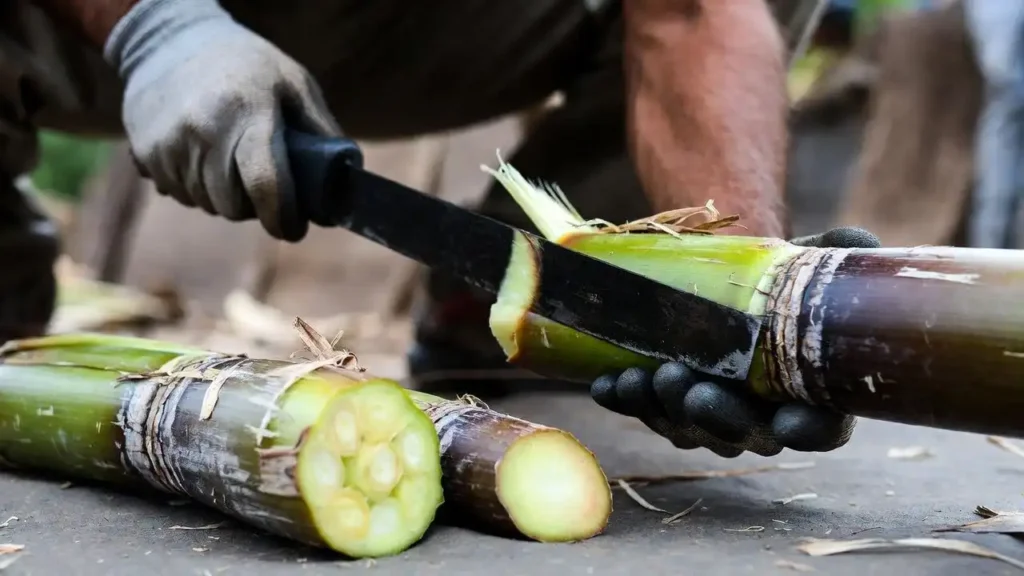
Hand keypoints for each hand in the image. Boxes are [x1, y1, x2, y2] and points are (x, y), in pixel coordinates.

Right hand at [104, 0, 340, 241]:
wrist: (168, 41)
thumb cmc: (247, 65)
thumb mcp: (294, 84)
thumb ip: (322, 132)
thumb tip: (345, 185)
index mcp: (247, 113)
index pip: (266, 185)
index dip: (284, 218)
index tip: (295, 229)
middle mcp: (203, 131)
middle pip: (234, 205)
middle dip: (255, 207)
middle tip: (265, 186)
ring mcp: (168, 144)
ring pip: (206, 204)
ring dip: (225, 198)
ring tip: (232, 163)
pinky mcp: (143, 153)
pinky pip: (178, 193)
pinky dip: (196, 187)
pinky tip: (203, 157)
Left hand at [590, 226, 880, 456]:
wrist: (737, 275)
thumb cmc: (787, 277)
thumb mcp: (818, 262)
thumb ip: (844, 254)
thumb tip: (855, 240)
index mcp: (814, 394)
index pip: (822, 427)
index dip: (810, 430)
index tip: (791, 422)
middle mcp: (764, 417)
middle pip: (745, 434)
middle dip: (716, 416)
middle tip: (694, 391)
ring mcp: (712, 415)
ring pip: (687, 427)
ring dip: (662, 408)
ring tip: (644, 379)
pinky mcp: (667, 403)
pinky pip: (646, 409)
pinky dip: (625, 398)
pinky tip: (606, 386)